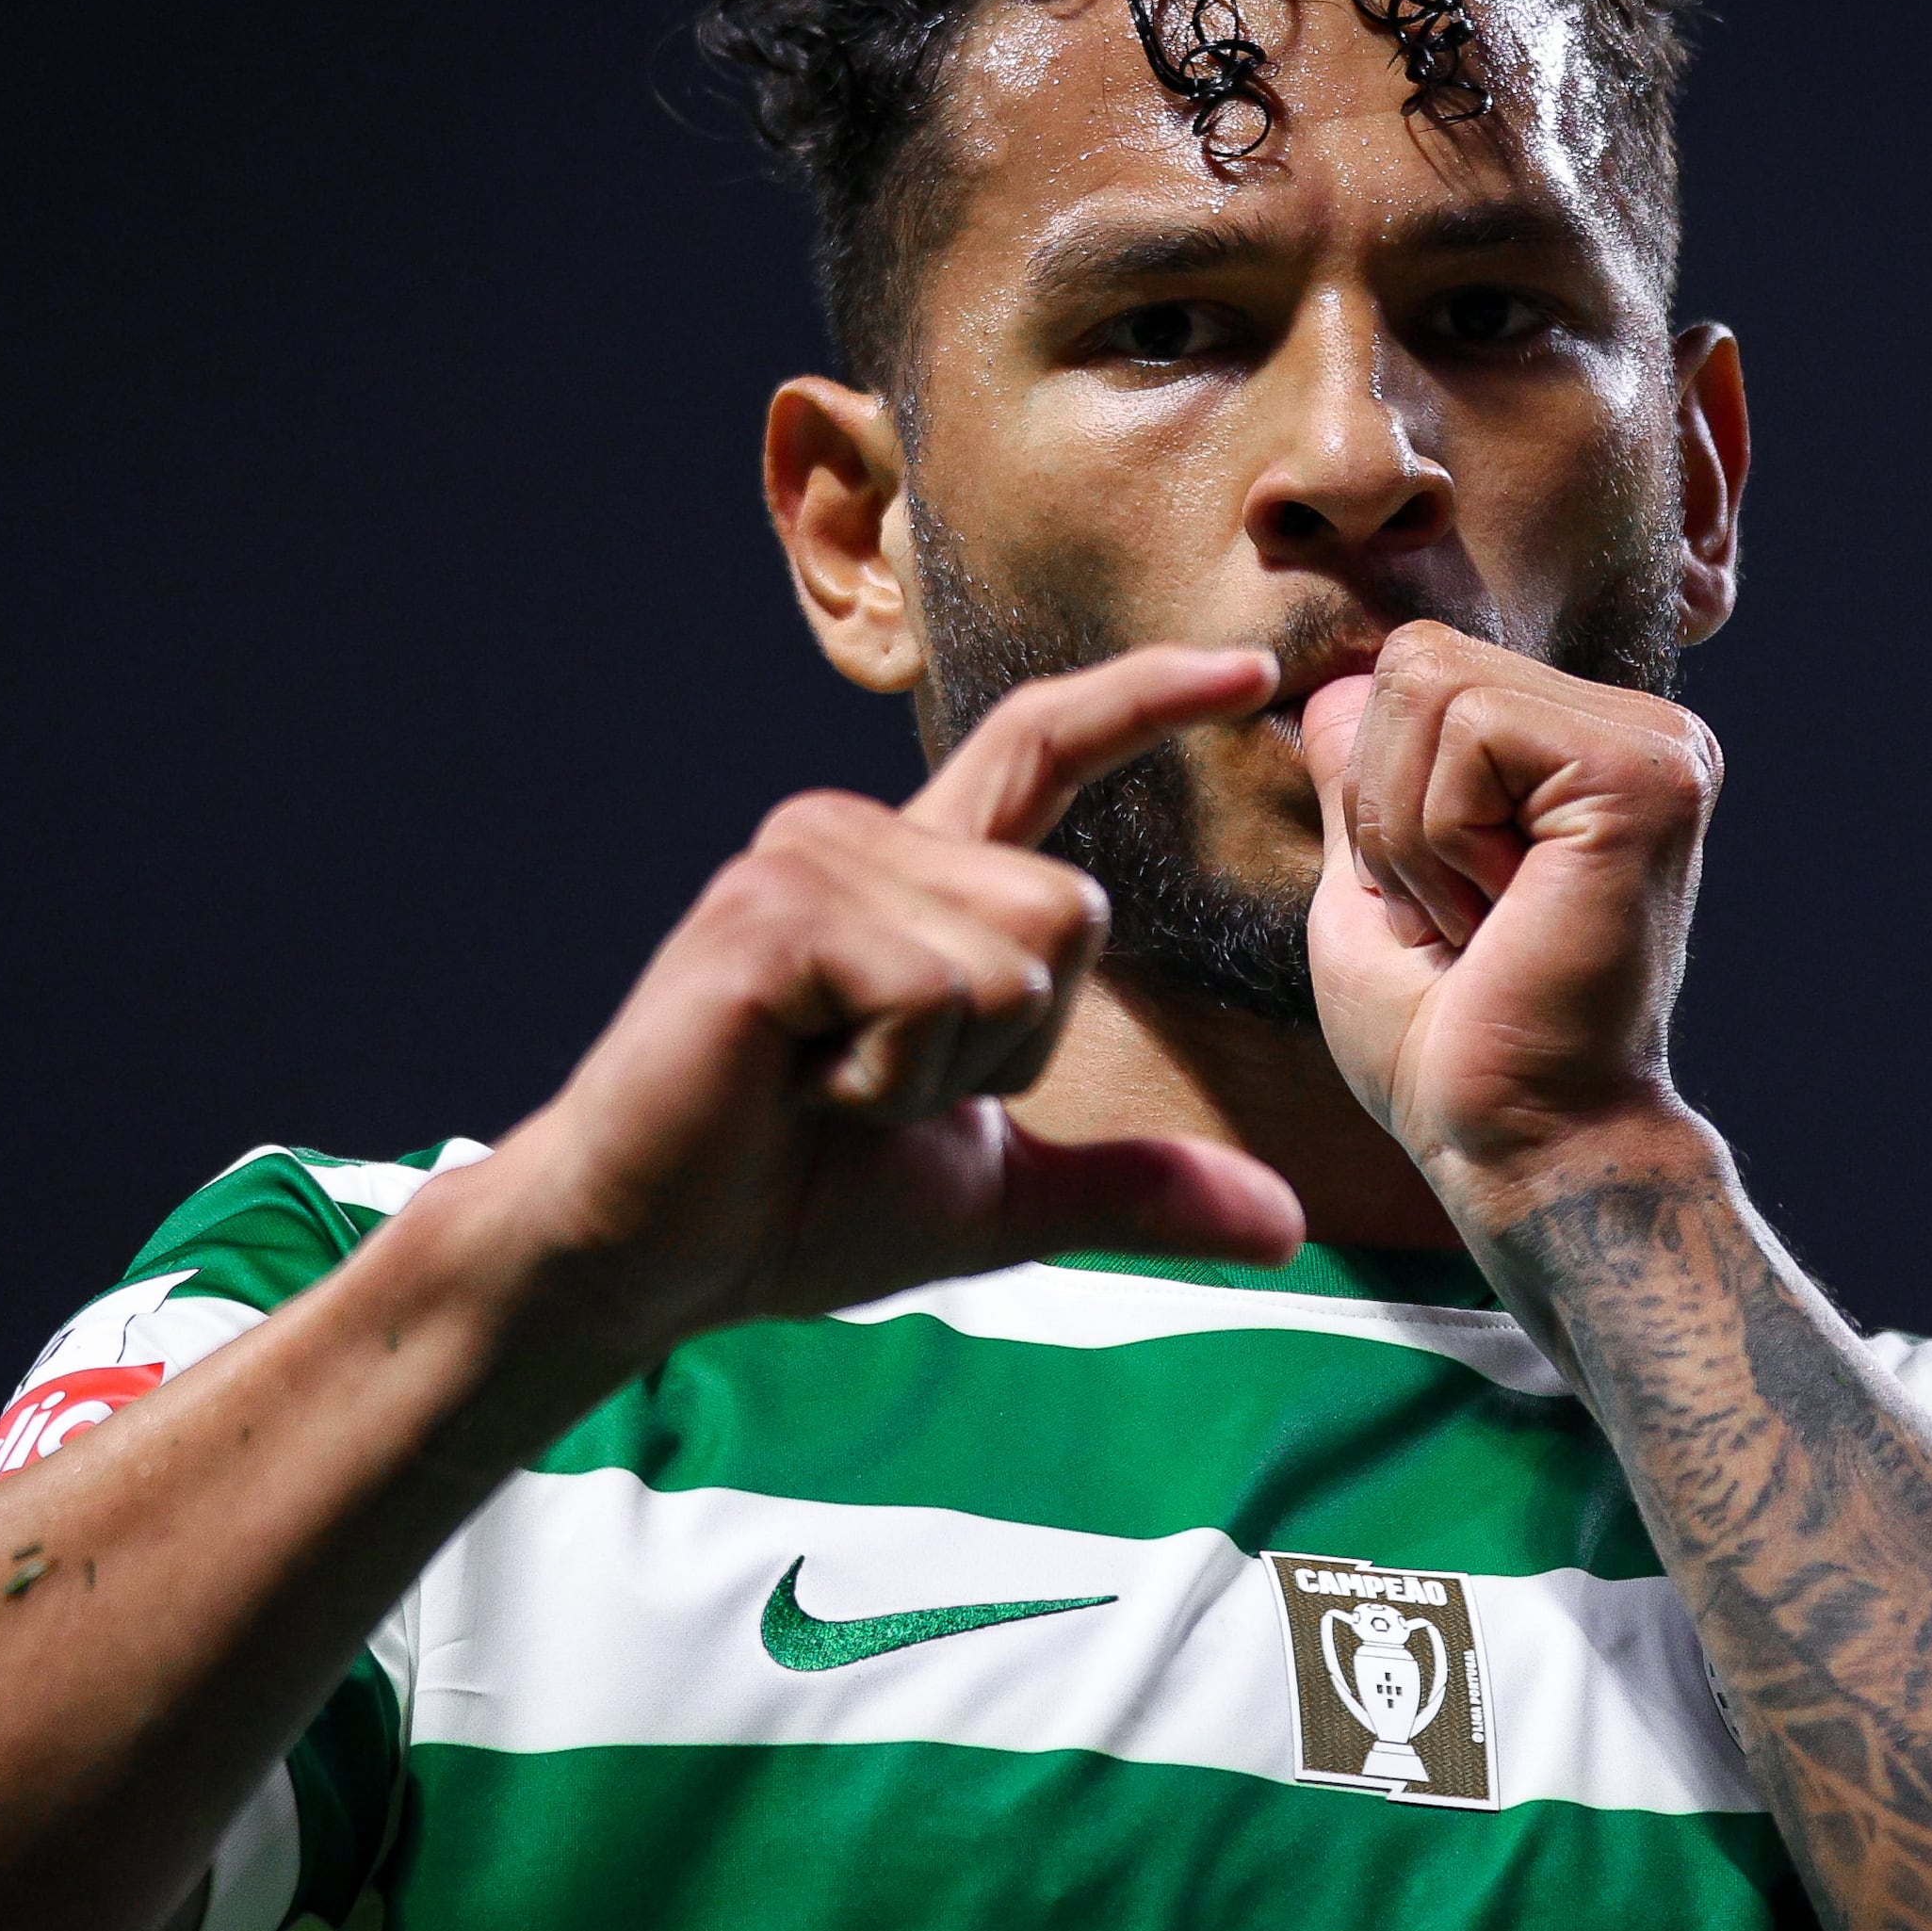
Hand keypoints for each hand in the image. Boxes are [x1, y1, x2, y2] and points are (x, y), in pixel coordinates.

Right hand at [480, 643, 1306, 1351]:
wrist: (648, 1259)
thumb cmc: (797, 1207)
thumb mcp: (999, 1193)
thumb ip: (1134, 1185)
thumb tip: (1283, 1225)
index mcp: (917, 880)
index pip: (1045, 747)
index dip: (1149, 702)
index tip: (1253, 671)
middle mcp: (861, 837)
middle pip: (1073, 912)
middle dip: (1014, 1048)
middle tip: (880, 1091)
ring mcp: (806, 862)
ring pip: (1014, 957)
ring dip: (944, 1072)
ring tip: (825, 1090)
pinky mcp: (767, 918)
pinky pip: (933, 992)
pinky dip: (891, 1079)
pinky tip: (794, 1090)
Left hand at [1301, 624, 1723, 1214]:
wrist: (1520, 1144)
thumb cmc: (1447, 1042)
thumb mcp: (1373, 888)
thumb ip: (1362, 782)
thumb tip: (1320, 683)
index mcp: (1585, 750)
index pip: (1415, 671)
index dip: (1377, 792)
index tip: (1437, 911)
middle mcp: (1640, 730)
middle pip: (1415, 659)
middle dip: (1386, 804)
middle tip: (1456, 919)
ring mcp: (1655, 745)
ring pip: (1431, 682)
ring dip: (1412, 830)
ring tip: (1481, 921)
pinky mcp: (1645, 774)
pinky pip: (1469, 728)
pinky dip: (1444, 838)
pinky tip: (1505, 917)